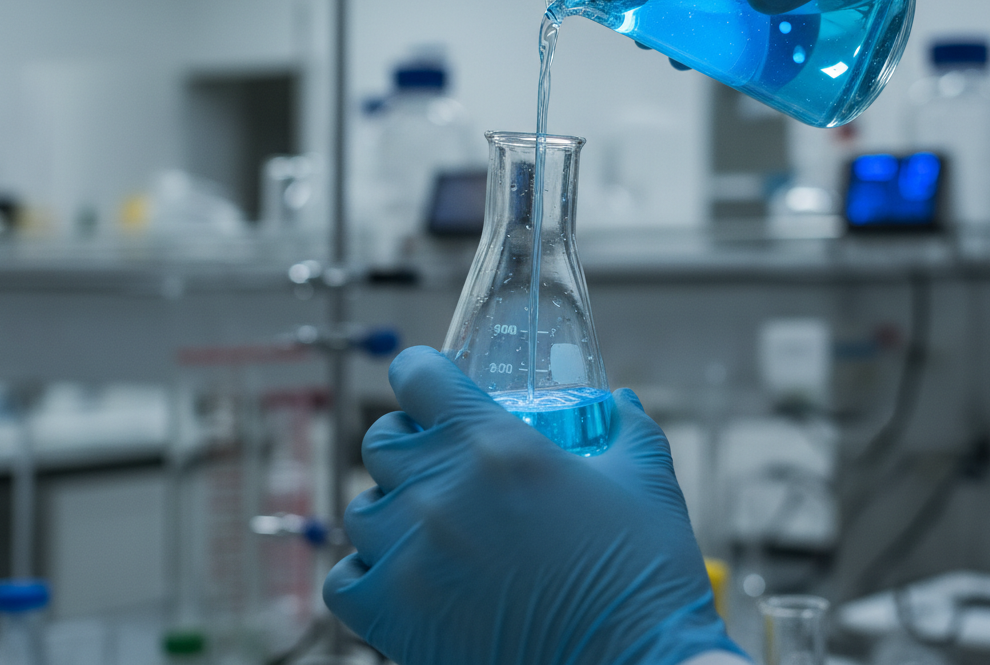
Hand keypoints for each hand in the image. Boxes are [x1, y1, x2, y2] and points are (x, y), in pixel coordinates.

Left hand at [324, 346, 743, 664]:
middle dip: (408, 439)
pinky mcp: (395, 618)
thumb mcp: (646, 480)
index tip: (432, 383)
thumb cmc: (642, 576)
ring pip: (361, 508)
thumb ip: (627, 426)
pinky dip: (364, 572)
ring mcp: (411, 555)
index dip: (421, 371)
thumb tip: (616, 400)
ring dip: (389, 507)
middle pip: (381, 438)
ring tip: (425, 522)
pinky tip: (401, 574)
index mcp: (493, 444)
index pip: (417, 375)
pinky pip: (343, 580)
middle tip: (439, 457)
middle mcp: (440, 490)